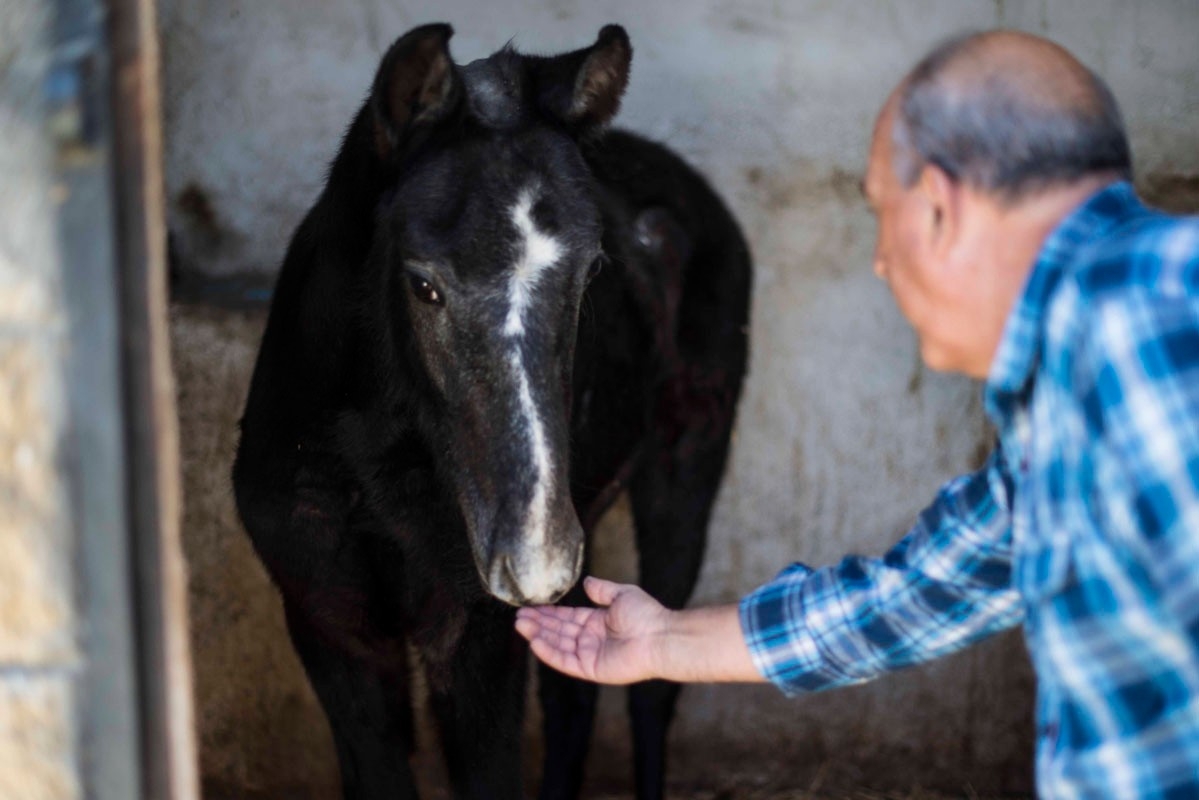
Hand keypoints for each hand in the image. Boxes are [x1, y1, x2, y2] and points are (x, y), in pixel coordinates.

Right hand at [515, 576, 670, 683]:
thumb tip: (586, 581)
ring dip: (539, 635)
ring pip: (558, 645)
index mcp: (598, 622)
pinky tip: (535, 642)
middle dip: (539, 623)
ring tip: (520, 625)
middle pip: (559, 631)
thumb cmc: (646, 615)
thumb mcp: (622, 594)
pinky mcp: (591, 669)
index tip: (532, 606)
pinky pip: (565, 661)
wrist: (660, 637)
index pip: (568, 617)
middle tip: (518, 616)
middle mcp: (592, 639)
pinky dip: (550, 652)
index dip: (550, 613)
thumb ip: (602, 590)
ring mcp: (590, 655)